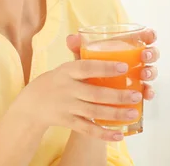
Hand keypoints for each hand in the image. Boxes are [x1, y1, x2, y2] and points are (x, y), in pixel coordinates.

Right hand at [15, 57, 149, 141]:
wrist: (33, 103)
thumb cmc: (57, 81)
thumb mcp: (64, 67)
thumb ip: (76, 53)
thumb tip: (79, 34)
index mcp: (67, 71)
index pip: (87, 67)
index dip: (105, 67)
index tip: (124, 66)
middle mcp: (66, 89)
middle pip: (94, 93)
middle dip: (117, 96)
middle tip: (136, 95)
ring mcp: (67, 106)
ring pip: (93, 112)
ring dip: (115, 114)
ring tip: (133, 112)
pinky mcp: (68, 122)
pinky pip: (87, 129)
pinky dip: (103, 134)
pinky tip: (118, 135)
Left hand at [66, 28, 159, 100]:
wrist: (86, 94)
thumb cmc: (89, 70)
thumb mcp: (83, 59)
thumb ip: (78, 48)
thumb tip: (71, 38)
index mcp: (124, 48)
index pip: (141, 38)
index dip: (149, 35)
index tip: (150, 36)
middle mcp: (135, 61)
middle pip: (150, 54)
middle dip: (151, 54)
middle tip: (144, 56)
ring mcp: (137, 77)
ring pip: (150, 72)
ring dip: (150, 72)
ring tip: (144, 75)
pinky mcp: (138, 92)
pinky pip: (147, 92)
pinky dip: (149, 92)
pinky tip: (146, 95)